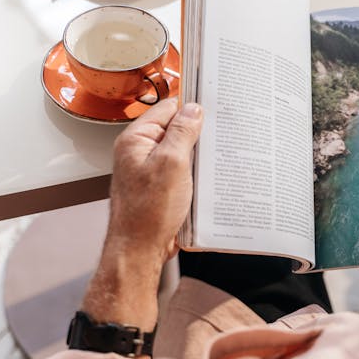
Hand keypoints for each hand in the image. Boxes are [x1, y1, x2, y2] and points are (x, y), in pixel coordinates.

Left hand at [82, 99, 202, 340]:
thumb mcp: (172, 163)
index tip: (214, 108)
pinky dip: (195, 172)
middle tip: (222, 133)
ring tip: (219, 156)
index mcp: (136, 139)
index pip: (167, 108)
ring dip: (198, 155)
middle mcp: (140, 152)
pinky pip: (181, 171)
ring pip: (181, 152)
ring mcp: (150, 170)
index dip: (191, 107)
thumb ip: (182, 132)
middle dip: (198, 133)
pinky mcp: (160, 188)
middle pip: (175, 129)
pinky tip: (210, 177)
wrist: (140, 251)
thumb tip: (193, 109)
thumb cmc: (149, 211)